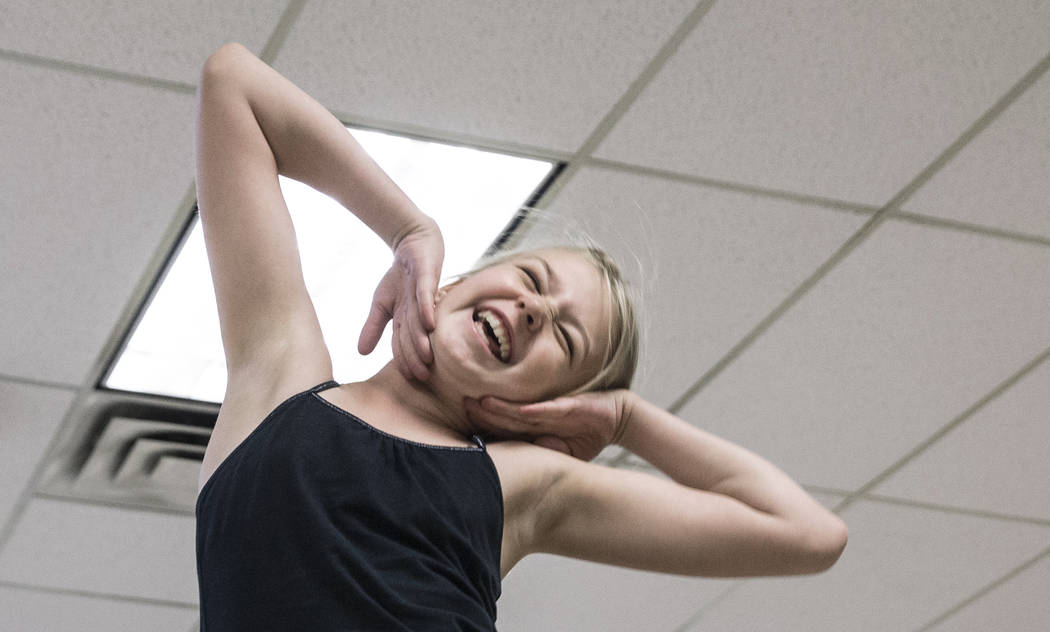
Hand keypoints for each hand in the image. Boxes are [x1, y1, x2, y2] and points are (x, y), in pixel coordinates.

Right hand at [358, 217, 443, 381]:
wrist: (412, 243)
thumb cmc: (400, 277)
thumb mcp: (381, 303)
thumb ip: (373, 327)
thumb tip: (360, 353)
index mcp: (406, 320)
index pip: (402, 343)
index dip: (405, 360)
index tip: (409, 378)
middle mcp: (418, 311)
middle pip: (416, 337)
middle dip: (418, 357)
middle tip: (423, 377)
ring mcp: (424, 295)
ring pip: (422, 321)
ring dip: (424, 339)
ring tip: (427, 356)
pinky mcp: (427, 277)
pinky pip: (427, 295)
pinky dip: (427, 309)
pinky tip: (429, 323)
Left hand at [463, 390, 635, 460]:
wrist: (616, 417)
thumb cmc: (586, 435)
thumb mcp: (564, 452)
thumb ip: (546, 454)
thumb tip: (528, 460)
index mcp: (535, 426)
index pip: (504, 426)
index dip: (484, 424)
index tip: (464, 421)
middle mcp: (540, 416)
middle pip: (506, 416)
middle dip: (484, 411)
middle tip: (463, 403)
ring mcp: (554, 410)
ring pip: (522, 411)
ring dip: (502, 407)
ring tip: (481, 402)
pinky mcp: (570, 406)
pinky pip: (550, 409)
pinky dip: (536, 411)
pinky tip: (521, 411)